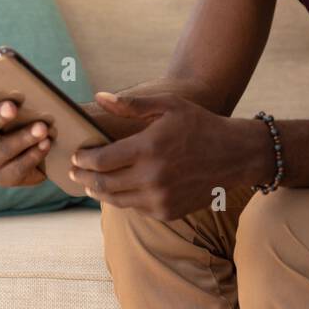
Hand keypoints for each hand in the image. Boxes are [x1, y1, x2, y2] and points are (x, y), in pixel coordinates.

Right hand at [0, 91, 50, 187]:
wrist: (45, 152)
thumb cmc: (28, 117)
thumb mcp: (20, 104)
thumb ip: (16, 95)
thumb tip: (27, 87)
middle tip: (11, 107)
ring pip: (1, 151)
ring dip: (22, 138)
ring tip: (41, 127)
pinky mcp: (4, 177)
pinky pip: (17, 168)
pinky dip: (34, 154)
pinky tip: (46, 143)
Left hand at [67, 91, 267, 219]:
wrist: (234, 155)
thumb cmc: (200, 125)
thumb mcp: (168, 106)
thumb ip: (132, 104)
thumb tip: (100, 96)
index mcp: (148, 148)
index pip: (101, 160)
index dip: (83, 159)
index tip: (76, 155)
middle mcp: (152, 177)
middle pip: (102, 184)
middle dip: (83, 177)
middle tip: (74, 172)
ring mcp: (160, 198)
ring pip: (116, 200)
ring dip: (99, 191)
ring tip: (91, 183)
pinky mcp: (167, 212)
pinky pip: (135, 208)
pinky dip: (123, 199)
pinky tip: (119, 189)